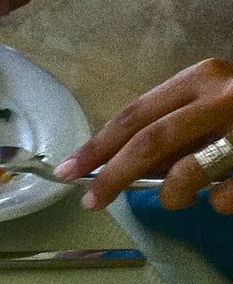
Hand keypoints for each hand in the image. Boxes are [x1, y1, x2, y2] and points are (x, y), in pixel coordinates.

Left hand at [55, 59, 232, 212]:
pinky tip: (226, 192)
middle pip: (151, 141)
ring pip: (188, 174)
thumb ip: (171, 130)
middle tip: (91, 201)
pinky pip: (226, 197)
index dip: (97, 146)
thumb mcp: (208, 108)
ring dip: (172, 195)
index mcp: (202, 79)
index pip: (135, 114)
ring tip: (180, 196)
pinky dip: (218, 204)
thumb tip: (115, 167)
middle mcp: (226, 96)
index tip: (66, 172)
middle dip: (114, 176)